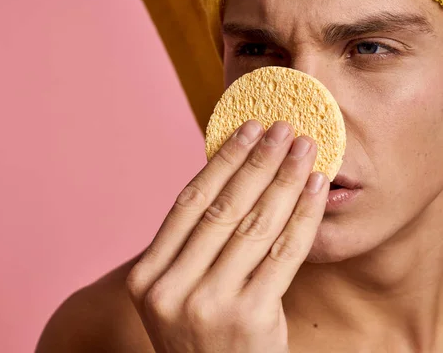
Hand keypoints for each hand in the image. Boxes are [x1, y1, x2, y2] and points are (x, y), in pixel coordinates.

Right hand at [126, 120, 328, 352]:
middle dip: (256, 162)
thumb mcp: (174, 296)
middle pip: (221, 208)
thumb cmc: (199, 338)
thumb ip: (187, 249)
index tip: (245, 131)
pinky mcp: (250, 319)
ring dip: (283, 180)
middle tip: (282, 128)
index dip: (220, 162)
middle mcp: (171, 289)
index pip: (187, 203)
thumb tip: (225, 180)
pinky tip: (313, 188)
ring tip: (304, 149)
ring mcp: (209, 305)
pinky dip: (301, 216)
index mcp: (146, 278)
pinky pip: (282, 255)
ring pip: (253, 225)